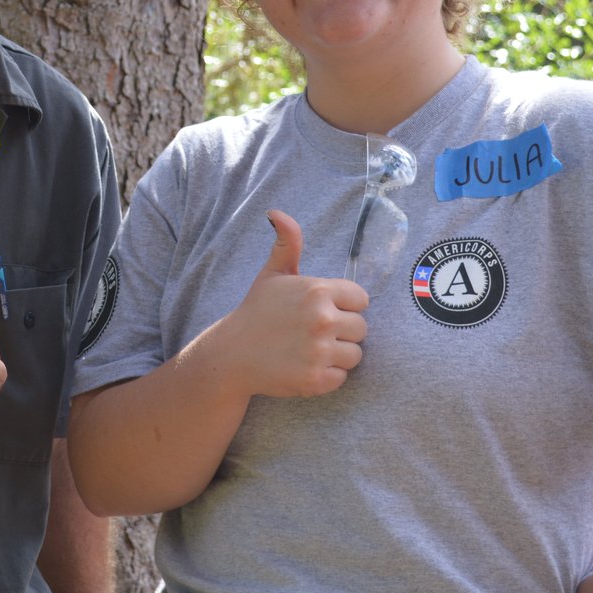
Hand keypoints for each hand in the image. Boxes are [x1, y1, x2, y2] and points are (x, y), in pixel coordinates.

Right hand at [217, 210, 368, 398]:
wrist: (231, 354)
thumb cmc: (256, 312)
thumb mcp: (272, 274)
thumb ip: (287, 243)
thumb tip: (276, 212)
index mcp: (318, 290)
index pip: (361, 299)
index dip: (344, 306)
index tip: (324, 311)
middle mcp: (322, 319)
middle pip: (361, 328)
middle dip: (342, 332)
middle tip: (314, 333)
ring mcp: (320, 351)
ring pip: (355, 355)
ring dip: (337, 355)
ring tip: (310, 350)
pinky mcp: (316, 379)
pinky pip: (342, 377)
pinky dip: (327, 376)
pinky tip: (305, 366)